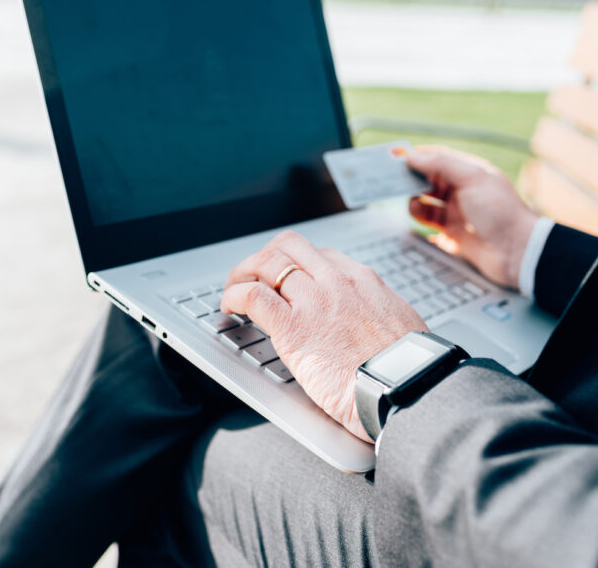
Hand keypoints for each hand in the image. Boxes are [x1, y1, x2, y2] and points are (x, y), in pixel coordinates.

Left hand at [221, 231, 427, 442]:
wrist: (405, 390)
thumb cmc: (407, 367)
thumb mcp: (401, 324)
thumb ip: (379, 312)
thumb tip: (372, 319)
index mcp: (361, 280)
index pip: (318, 254)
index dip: (294, 263)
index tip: (285, 277)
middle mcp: (335, 281)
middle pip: (288, 246)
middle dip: (265, 256)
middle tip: (253, 275)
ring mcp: (314, 301)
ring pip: (266, 263)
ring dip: (243, 272)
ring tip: (234, 288)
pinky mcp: (293, 327)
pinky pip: (253, 296)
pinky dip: (234, 296)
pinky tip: (230, 306)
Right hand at [407, 146, 538, 288]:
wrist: (517, 252)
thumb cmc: (500, 211)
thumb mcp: (472, 178)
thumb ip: (442, 164)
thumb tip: (413, 156)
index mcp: (469, 173)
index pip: (438, 158)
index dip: (416, 156)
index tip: (394, 155)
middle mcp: (460, 192)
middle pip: (427, 180)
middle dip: (411, 179)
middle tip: (392, 181)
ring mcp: (455, 214)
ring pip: (424, 203)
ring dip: (415, 203)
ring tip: (416, 206)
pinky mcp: (452, 235)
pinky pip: (428, 226)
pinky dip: (420, 223)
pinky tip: (418, 224)